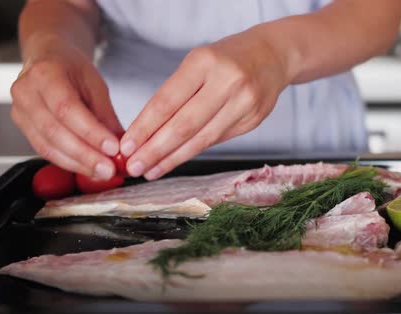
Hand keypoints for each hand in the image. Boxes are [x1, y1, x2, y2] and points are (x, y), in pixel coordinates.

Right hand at [11, 41, 123, 179]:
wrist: (47, 59)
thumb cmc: (71, 68)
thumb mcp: (95, 84)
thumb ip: (106, 115)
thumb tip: (122, 145)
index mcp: (45, 74)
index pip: (67, 109)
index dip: (90, 132)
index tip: (113, 148)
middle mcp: (26, 93)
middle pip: (55, 131)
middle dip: (85, 155)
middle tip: (109, 168)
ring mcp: (20, 111)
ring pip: (47, 146)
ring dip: (77, 164)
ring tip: (101, 172)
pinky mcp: (22, 127)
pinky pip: (44, 150)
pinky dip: (68, 162)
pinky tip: (86, 168)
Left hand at [120, 28, 290, 179]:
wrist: (273, 56)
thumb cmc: (226, 58)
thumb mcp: (198, 63)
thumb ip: (176, 94)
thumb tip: (145, 133)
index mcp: (204, 62)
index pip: (167, 101)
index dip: (145, 127)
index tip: (127, 145)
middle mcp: (227, 82)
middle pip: (184, 125)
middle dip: (155, 149)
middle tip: (135, 166)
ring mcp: (244, 103)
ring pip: (201, 139)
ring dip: (172, 158)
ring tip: (151, 170)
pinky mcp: (253, 120)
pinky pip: (216, 140)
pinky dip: (193, 152)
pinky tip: (176, 161)